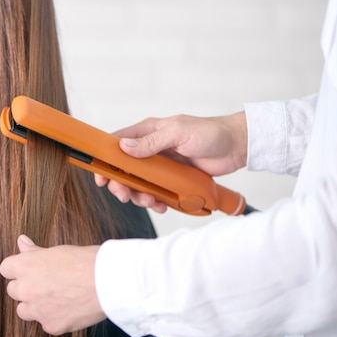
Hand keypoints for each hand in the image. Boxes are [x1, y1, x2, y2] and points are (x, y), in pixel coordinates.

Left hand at [0, 235, 104, 334]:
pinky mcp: (51, 325)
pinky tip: (70, 307)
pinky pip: (45, 323)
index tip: (31, 269)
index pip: (5, 268)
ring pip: (24, 310)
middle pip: (13, 290)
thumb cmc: (86, 261)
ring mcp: (38, 310)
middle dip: (26, 287)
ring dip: (35, 305)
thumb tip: (21, 241)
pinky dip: (54, 317)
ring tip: (57, 296)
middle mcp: (26, 289)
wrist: (108, 282)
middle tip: (48, 282)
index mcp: (25, 266)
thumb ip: (34, 252)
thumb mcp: (57, 250)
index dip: (19, 269)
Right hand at [96, 112, 246, 211]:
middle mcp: (151, 148)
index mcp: (148, 131)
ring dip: (139, 195)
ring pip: (139, 183)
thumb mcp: (178, 133)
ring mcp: (161, 165)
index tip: (100, 175)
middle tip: (124, 195)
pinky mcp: (172, 179)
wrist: (236, 147)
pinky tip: (161, 205)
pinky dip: (155, 201)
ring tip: (150, 202)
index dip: (105, 159)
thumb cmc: (209, 133)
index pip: (117, 143)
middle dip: (121, 184)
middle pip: (124, 168)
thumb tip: (124, 147)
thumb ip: (151, 141)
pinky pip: (156, 192)